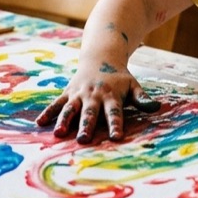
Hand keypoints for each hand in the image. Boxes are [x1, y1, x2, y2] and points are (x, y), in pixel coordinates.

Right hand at [34, 58, 159, 143]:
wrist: (101, 56)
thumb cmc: (119, 78)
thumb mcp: (133, 85)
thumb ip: (142, 98)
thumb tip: (157, 108)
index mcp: (111, 95)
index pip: (114, 113)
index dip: (116, 125)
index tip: (116, 138)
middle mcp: (94, 95)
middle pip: (90, 113)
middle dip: (86, 126)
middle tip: (83, 140)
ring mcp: (79, 94)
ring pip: (71, 109)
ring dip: (64, 121)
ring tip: (58, 134)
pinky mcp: (68, 92)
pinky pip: (57, 103)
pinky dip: (48, 112)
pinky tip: (40, 123)